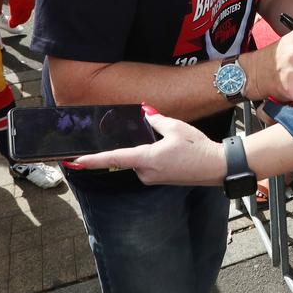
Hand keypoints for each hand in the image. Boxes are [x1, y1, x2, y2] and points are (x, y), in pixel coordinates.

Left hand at [72, 112, 224, 185]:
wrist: (217, 167)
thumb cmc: (197, 147)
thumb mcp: (175, 127)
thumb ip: (156, 120)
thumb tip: (144, 113)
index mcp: (147, 159)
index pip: (113, 158)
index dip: (92, 160)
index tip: (76, 161)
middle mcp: (146, 173)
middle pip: (128, 155)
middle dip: (135, 143)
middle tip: (159, 137)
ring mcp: (153, 178)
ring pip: (139, 159)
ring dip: (147, 148)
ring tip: (173, 143)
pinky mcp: (160, 179)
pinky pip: (148, 164)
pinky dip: (152, 155)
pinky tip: (171, 148)